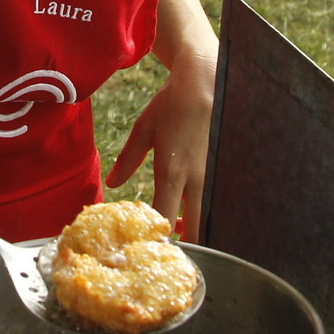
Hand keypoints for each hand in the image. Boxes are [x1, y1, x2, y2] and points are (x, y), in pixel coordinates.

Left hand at [105, 49, 216, 240]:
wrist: (204, 85)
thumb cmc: (170, 107)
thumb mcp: (143, 130)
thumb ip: (128, 160)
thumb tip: (114, 184)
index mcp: (173, 172)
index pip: (164, 217)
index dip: (155, 237)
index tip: (144, 244)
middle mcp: (196, 180)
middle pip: (194, 227)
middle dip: (183, 243)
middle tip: (167, 247)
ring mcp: (211, 176)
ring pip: (207, 217)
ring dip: (194, 228)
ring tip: (177, 228)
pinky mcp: (219, 170)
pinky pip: (212, 200)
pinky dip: (202, 211)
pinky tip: (191, 208)